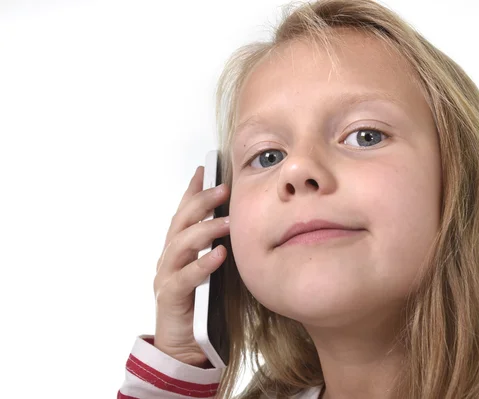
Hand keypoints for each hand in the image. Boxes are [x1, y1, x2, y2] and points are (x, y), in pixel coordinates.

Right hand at [153, 166, 229, 366]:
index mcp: (178, 251)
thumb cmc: (200, 307)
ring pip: (180, 245)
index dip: (192, 191)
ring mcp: (166, 277)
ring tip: (227, 222)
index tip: (204, 171)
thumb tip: (238, 226)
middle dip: (200, 202)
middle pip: (180, 222)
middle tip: (222, 189)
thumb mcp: (210, 272)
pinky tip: (219, 256)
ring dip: (204, 230)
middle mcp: (168, 259)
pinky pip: (185, 278)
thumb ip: (216, 250)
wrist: (182, 348)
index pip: (183, 214)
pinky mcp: (170, 297)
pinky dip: (202, 265)